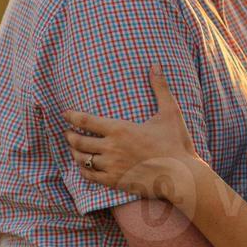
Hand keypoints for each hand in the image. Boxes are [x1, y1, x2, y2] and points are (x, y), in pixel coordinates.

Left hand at [64, 65, 199, 198]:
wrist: (181, 175)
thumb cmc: (176, 143)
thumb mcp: (170, 112)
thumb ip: (160, 88)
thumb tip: (156, 65)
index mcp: (120, 129)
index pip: (86, 120)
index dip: (72, 116)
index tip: (65, 114)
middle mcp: (111, 148)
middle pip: (78, 140)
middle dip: (69, 135)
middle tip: (67, 132)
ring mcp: (112, 166)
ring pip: (82, 159)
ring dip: (74, 153)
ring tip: (73, 149)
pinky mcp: (115, 181)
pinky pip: (91, 176)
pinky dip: (83, 170)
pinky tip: (84, 167)